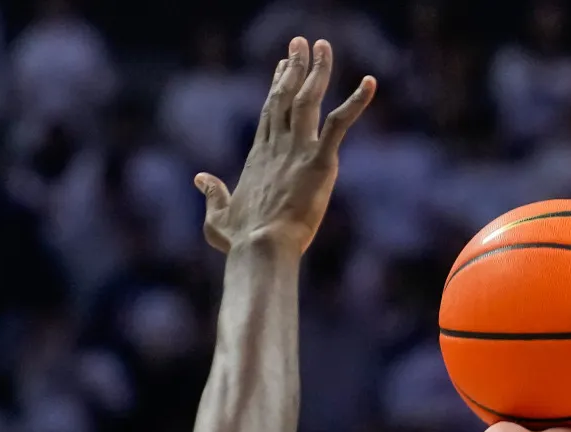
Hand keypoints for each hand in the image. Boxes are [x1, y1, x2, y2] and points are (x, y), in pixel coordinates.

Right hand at [197, 37, 374, 253]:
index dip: (276, 86)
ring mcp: (297, 150)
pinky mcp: (319, 161)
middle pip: (285, 96)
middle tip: (301, 43)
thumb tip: (200, 178)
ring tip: (324, 46)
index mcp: (257, 156)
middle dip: (294, 67)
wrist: (261, 248)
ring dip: (317, 70)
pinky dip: (357, 102)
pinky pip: (340, 124)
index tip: (282, 65)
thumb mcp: (217, 218)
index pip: (269, 113)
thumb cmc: (240, 241)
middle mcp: (276, 145)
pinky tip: (370, 82)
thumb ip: (212, 194)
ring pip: (308, 99)